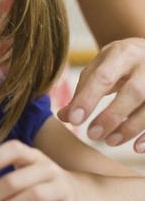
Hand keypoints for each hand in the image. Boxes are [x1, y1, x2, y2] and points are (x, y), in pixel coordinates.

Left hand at [58, 38, 144, 152]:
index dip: (88, 99)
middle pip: (134, 92)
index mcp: (123, 52)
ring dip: (130, 128)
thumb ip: (83, 91)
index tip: (75, 120)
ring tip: (110, 141)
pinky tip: (137, 148)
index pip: (104, 76)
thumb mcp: (99, 67)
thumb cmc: (120, 63)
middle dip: (112, 116)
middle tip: (92, 135)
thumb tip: (64, 116)